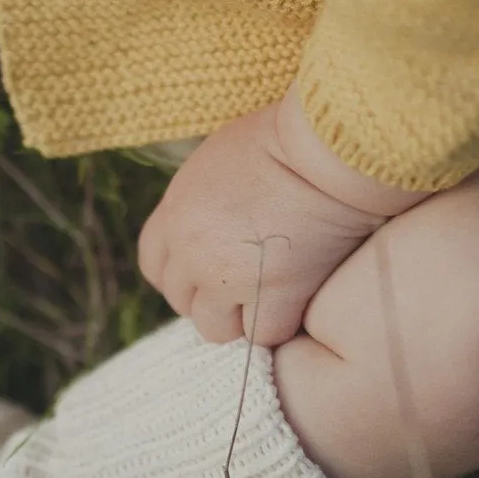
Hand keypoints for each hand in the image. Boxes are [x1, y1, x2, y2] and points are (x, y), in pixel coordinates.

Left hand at [136, 87, 428, 346]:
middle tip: (245, 283)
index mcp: (175, 214)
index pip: (154, 266)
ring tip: (269, 296)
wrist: (324, 150)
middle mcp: (192, 252)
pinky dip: (279, 324)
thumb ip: (200, 203)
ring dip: (239, 318)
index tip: (204, 273)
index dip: (180, 274)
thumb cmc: (282, 141)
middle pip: (182, 301)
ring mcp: (229, 279)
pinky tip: (296, 302)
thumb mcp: (216, 162)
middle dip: (210, 296)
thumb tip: (208, 227)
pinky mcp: (274, 296)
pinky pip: (263, 336)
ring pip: (216, 328)